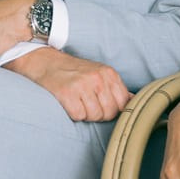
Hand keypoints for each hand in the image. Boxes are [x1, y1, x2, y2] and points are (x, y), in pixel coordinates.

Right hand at [6, 47, 131, 122]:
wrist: (45, 62)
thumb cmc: (74, 72)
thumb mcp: (99, 74)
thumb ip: (116, 88)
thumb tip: (133, 101)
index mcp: (109, 74)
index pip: (123, 104)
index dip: (113, 109)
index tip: (102, 105)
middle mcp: (97, 78)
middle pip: (109, 113)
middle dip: (99, 114)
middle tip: (87, 104)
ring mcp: (82, 85)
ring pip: (94, 116)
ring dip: (85, 114)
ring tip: (78, 102)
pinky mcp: (67, 93)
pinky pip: (78, 116)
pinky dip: (74, 114)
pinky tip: (69, 103)